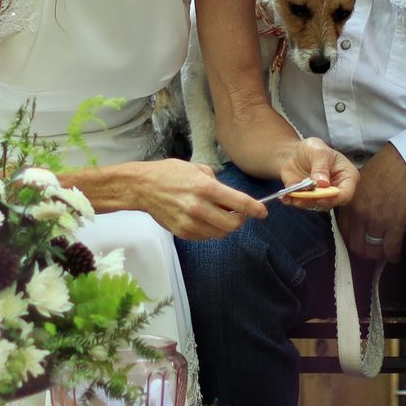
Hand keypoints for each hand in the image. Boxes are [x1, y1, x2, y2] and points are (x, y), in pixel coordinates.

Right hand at [133, 159, 267, 240]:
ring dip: (225, 226)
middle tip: (239, 213)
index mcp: (205, 188)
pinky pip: (206, 236)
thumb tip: (230, 198)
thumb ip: (217, 184)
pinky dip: (210, 230)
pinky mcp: (183, 232)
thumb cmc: (169, 174)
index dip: (255, 209)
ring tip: (218, 214)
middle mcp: (199, 207)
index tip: (262, 212)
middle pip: (233, 224)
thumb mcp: (197, 169)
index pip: (240, 203)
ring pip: (220, 233)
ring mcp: (190, 222)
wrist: (143, 187)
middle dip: (240, 220)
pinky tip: (204, 218)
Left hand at [273, 138, 359, 210]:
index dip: (334, 197)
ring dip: (302, 202)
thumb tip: (323, 183)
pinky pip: (301, 204)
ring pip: (315, 206)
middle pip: (330, 203)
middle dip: (315, 200)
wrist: (295, 153)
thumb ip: (321, 166)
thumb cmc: (312, 149)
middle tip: (303, 195)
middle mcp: (336, 190)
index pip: (346, 194)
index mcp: (347, 176)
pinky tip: (285, 196)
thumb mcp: (319, 151)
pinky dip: (292, 201)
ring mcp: (322, 197)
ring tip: (291, 194)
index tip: (320, 195)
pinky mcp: (308, 200)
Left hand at [342, 143, 405, 263]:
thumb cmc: (386, 168)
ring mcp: (377, 220)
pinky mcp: (395, 224)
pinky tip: (396, 255)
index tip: (361, 242)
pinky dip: (394, 255)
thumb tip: (356, 217)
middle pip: (357, 246)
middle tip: (374, 249)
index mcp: (349, 204)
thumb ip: (354, 201)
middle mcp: (360, 215)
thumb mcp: (360, 182)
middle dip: (365, 251)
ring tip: (385, 252)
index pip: (344, 233)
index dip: (353, 240)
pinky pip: (391, 248)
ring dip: (379, 254)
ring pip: (373, 250)